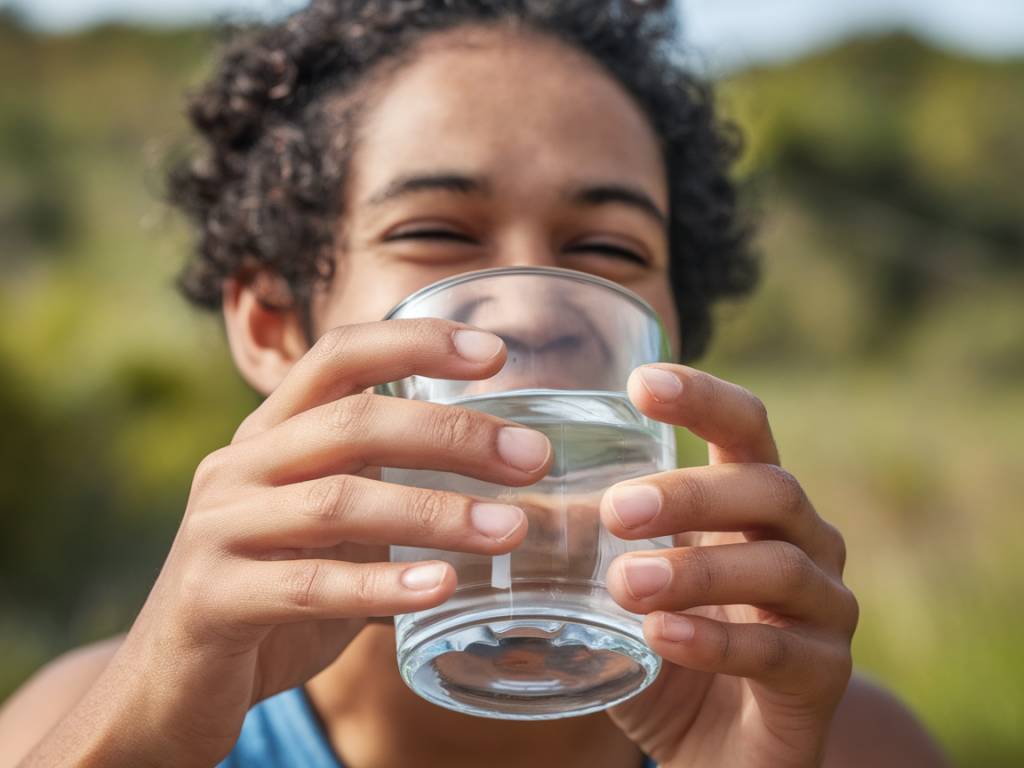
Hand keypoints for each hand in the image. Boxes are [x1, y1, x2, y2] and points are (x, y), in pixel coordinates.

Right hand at [33, 319, 551, 766]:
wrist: (173, 680)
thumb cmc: (274, 587)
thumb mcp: (329, 522)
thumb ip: (384, 486)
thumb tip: (501, 476)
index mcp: (271, 434)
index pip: (339, 355)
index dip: (415, 343)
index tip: (495, 353)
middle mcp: (239, 467)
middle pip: (351, 422)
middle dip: (451, 434)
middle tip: (532, 458)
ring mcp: (220, 530)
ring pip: (337, 502)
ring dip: (434, 513)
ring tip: (510, 529)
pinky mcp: (213, 600)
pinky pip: (308, 587)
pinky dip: (381, 586)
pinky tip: (442, 588)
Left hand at [603, 365, 857, 767]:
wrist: (720, 753)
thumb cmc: (667, 651)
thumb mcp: (622, 592)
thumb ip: (586, 548)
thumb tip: (507, 507)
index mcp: (753, 503)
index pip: (746, 427)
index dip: (703, 397)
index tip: (640, 384)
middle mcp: (804, 541)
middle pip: (768, 488)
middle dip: (691, 494)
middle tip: (616, 511)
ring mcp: (823, 608)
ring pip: (776, 566)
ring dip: (695, 570)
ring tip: (624, 583)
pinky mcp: (824, 677)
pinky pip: (777, 650)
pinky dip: (715, 640)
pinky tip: (659, 637)